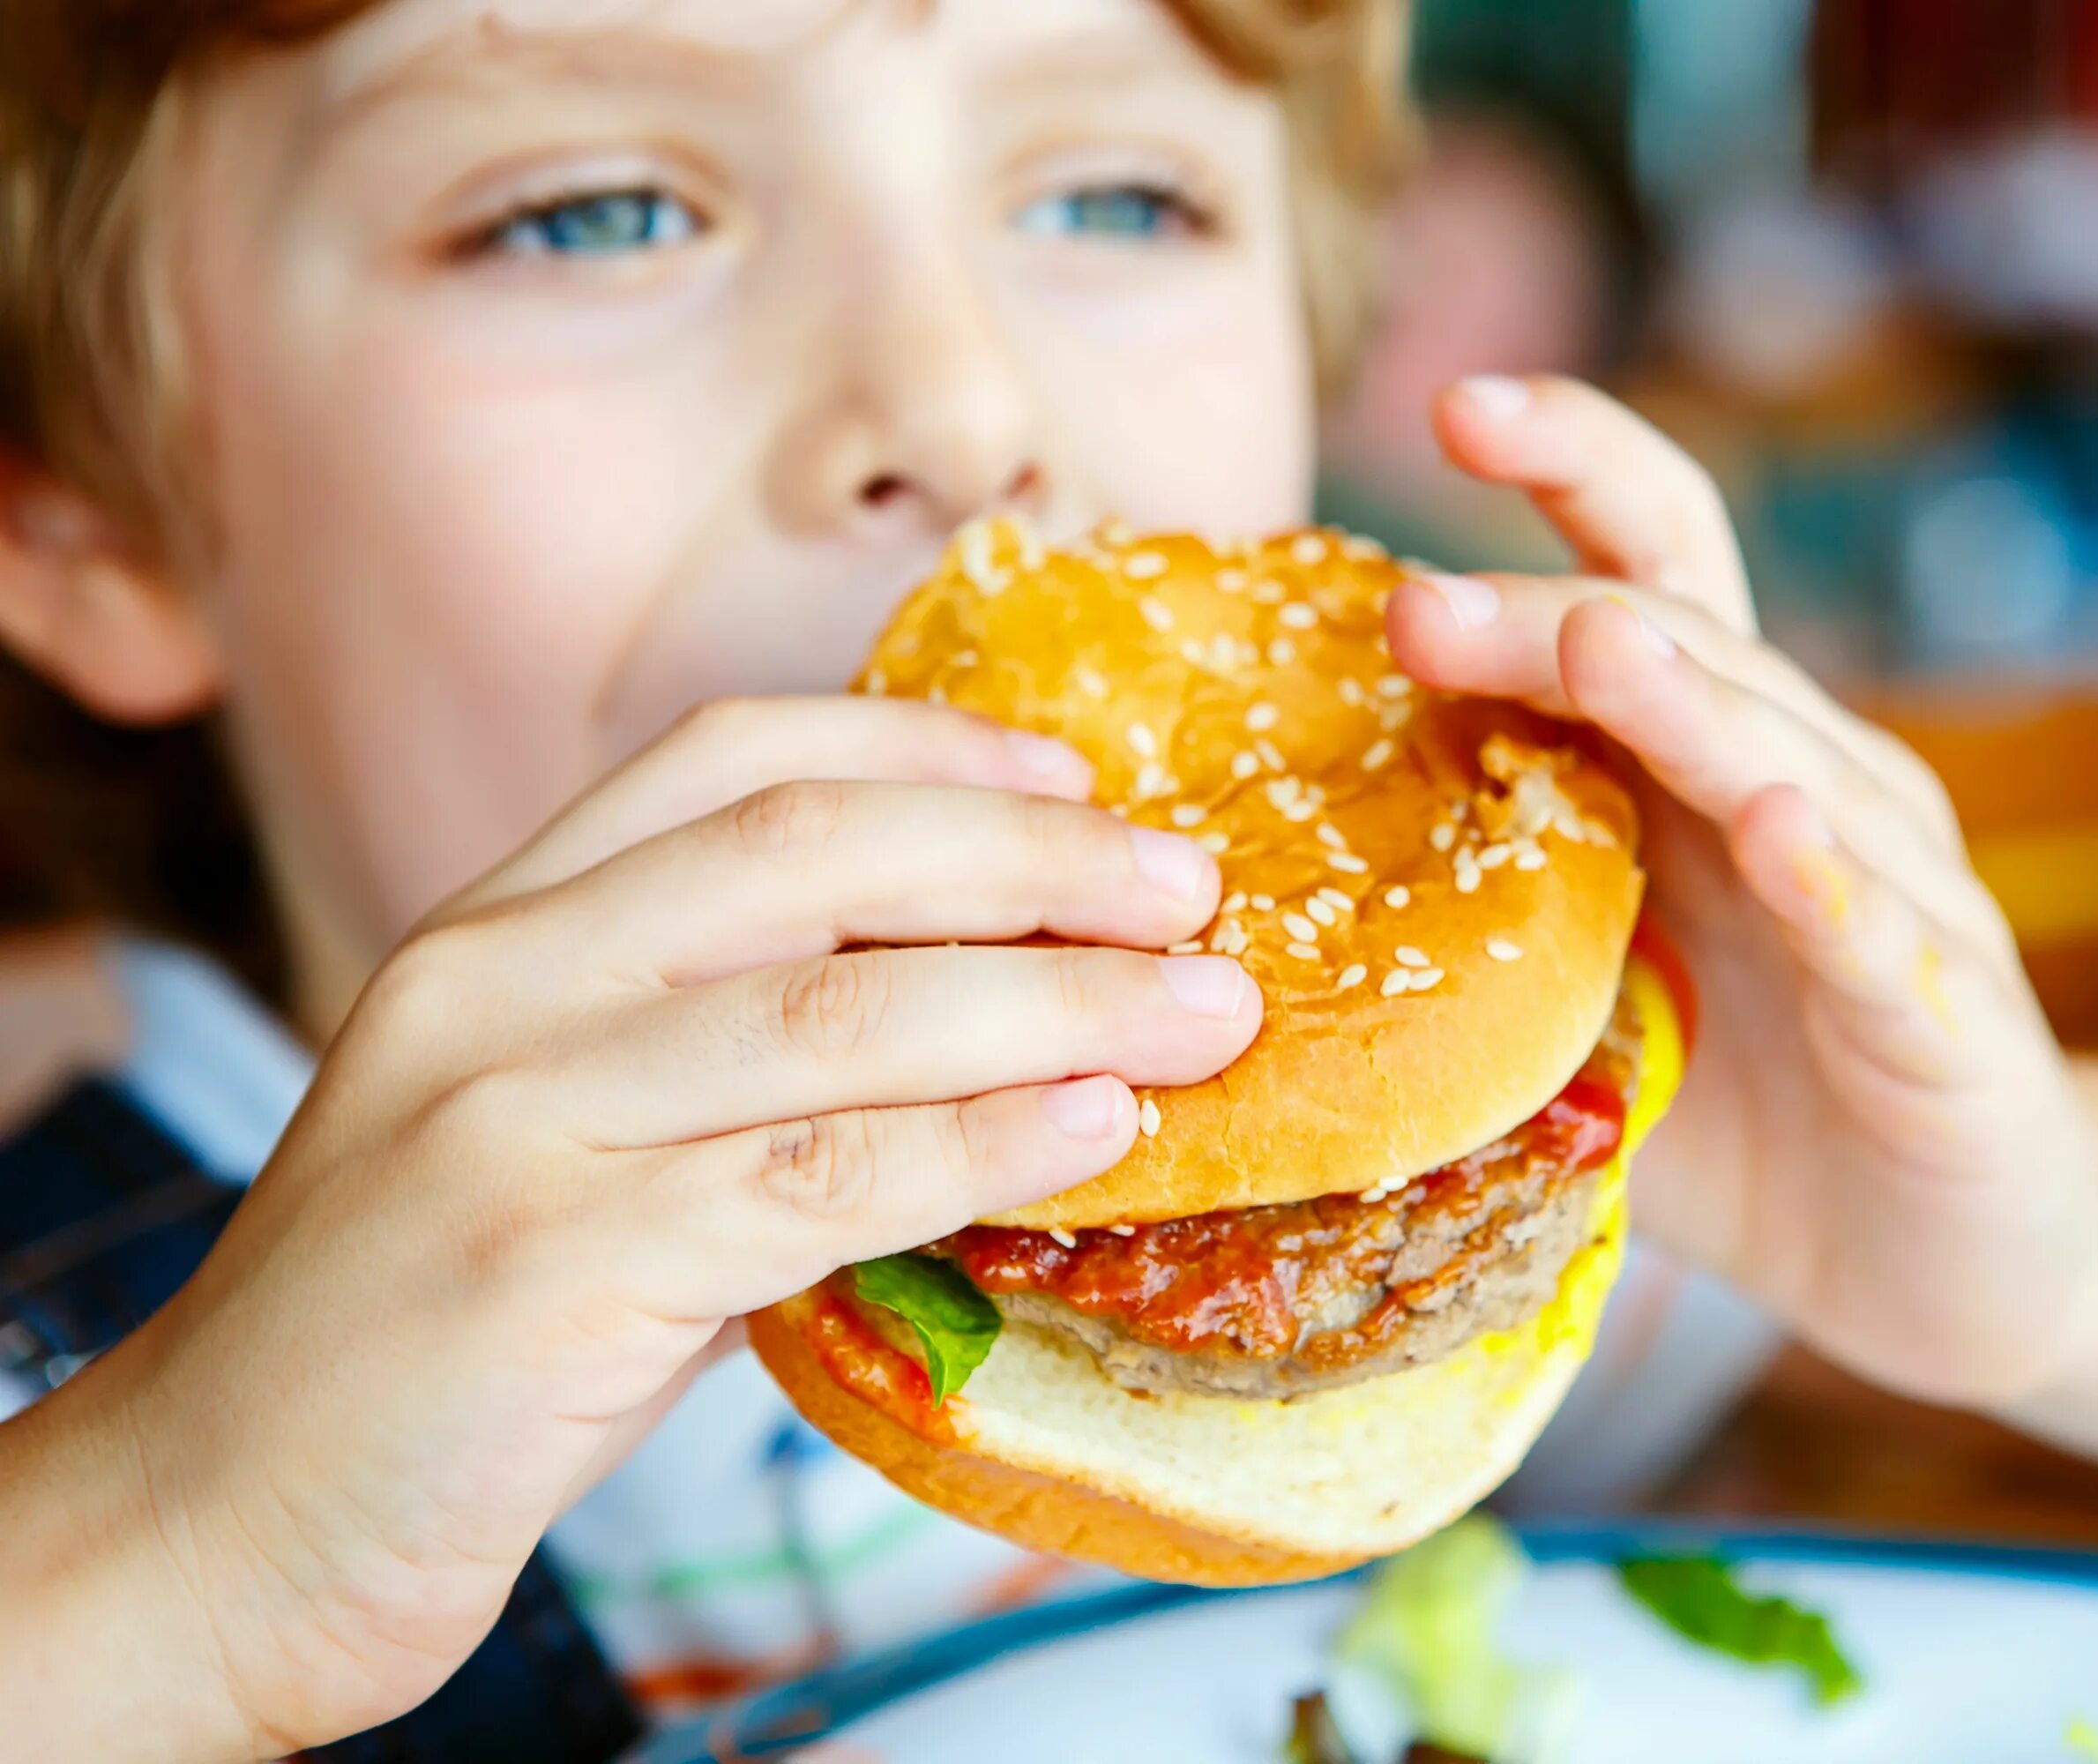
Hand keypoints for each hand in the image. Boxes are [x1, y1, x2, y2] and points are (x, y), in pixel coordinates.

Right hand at [6, 696, 1260, 1759]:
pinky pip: (814, 1178)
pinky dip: (979, 1144)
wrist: (202, 1529)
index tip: (1076, 782)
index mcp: (496, 933)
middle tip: (1195, 893)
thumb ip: (724, 1082)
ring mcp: (511, 1120)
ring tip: (1209, 1013)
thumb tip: (982, 1048)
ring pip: (840, 1013)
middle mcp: (496, 989)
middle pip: (813, 853)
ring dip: (1057, 1001)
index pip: (729, 760)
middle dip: (1033, 860)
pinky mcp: (542, 1268)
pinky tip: (1095, 1130)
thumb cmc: (419, 1346)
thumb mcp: (560, 1151)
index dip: (925, 748)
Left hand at [1386, 376, 2097, 1408]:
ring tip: (1594, 648)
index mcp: (1712, 767)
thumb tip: (1258, 895)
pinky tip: (1775, 833)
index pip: (1648, 573)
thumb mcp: (1586, 1005)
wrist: (1951, 1264)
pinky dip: (1833, 883)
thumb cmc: (1750, 1113)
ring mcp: (1893, 897)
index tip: (1450, 405)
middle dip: (1550, 615)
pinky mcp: (1949, 1020)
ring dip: (1689, 705)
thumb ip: (1479, 927)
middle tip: (1416, 605)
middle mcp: (1812, 793)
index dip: (1574, 470)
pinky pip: (1883, 938)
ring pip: (1791, 764)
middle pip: (1688, 653)